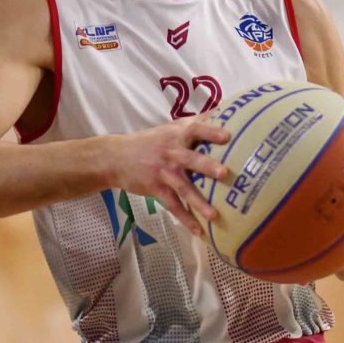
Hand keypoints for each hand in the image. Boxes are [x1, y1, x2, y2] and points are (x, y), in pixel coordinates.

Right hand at [105, 118, 232, 237]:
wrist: (116, 157)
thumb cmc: (150, 142)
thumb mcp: (169, 128)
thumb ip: (194, 122)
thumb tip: (222, 110)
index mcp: (176, 136)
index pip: (195, 130)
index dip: (211, 131)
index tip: (227, 136)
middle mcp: (171, 153)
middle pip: (191, 159)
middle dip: (207, 166)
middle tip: (225, 173)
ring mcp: (163, 172)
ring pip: (183, 188)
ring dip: (198, 202)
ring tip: (214, 215)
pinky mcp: (156, 189)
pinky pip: (173, 206)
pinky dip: (186, 220)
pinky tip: (200, 232)